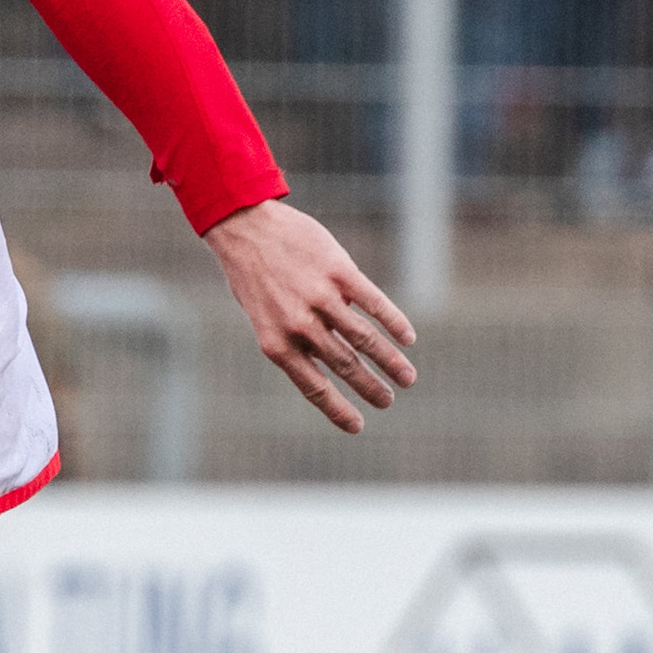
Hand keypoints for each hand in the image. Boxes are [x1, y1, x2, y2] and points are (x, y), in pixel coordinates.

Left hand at [206, 199, 416, 433]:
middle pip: (345, 365)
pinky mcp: (338, 271)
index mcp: (276, 343)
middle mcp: (299, 324)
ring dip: (390, 361)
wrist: (244, 226)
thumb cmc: (253, 275)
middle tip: (388, 401)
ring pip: (364, 339)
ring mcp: (320, 297)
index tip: (358, 426)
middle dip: (370, 388)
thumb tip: (336, 356)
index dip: (337, 410)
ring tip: (407, 378)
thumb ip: (296, 338)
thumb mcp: (263, 316)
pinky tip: (408, 338)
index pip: (313, 387)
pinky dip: (394, 322)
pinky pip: (374, 303)